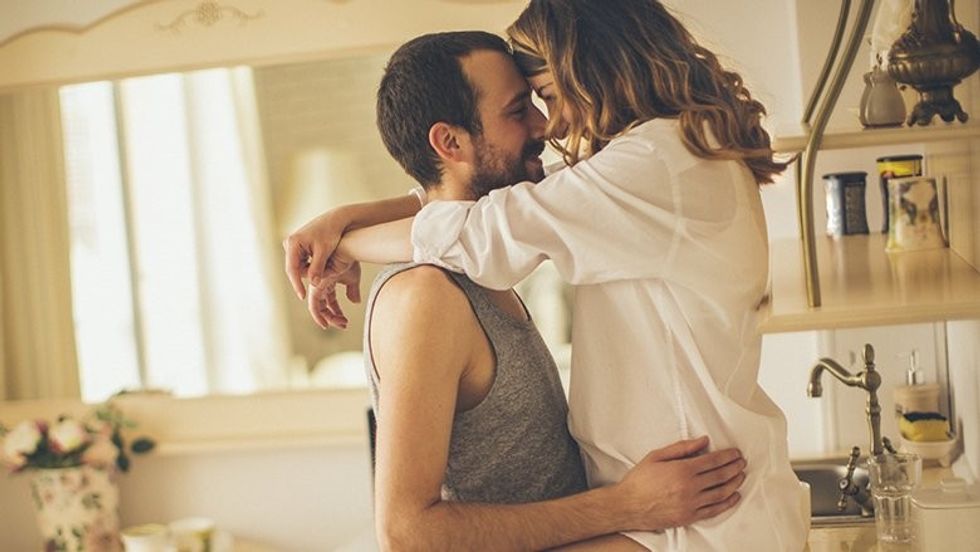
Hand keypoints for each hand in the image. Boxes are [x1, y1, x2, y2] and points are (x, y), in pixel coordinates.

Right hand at [283, 209, 347, 299]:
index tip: (303, 297)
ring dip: (311, 272)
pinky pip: (303, 262)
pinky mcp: (299, 247)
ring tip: (325, 269)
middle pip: (295, 269)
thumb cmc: (331, 232)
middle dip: (307, 277)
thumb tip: (313, 284)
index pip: (292, 269)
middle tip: (320, 282)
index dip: (297, 284)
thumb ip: (318, 268)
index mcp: (293, 243)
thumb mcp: (324, 251)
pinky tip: (323, 265)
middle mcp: (290, 244)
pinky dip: (312, 267)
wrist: (336, 220)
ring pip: (300, 267)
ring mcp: (294, 245)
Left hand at [307, 256, 361, 329]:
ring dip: (328, 319)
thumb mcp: (353, 278)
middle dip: (332, 318)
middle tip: (344, 325)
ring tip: (342, 324)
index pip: (328, 302)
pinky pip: (314, 305)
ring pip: (317, 308)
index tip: (344, 322)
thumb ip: (353, 290)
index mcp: (327, 284)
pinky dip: (320, 315)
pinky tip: (329, 321)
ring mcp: (317, 286)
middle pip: (322, 307)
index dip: (335, 313)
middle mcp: (320, 285)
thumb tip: (356, 302)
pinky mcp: (317, 286)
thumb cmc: (349, 260)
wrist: (347, 250)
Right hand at [614, 436, 744, 530]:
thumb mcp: (657, 456)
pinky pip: (714, 510)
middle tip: (742, 462)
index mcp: (682, 470)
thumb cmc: (639, 480)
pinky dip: (728, 502)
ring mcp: (691, 504)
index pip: (713, 461)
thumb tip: (703, 441)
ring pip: (721, 493)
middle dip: (735, 467)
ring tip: (741, 476)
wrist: (627, 506)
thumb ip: (682, 448)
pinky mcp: (689, 517)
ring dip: (734, 483)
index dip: (728, 456)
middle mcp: (690, 487)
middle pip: (720, 476)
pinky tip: (734, 496)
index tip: (735, 453)